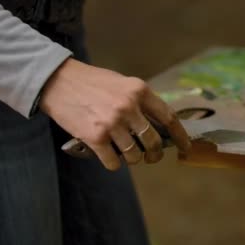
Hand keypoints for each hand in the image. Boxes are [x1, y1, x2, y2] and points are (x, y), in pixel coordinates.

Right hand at [39, 58, 190, 169]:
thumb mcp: (123, 84)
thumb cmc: (92, 82)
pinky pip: (114, 162)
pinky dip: (114, 163)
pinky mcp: (95, 138)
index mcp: (139, 91)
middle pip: (153, 142)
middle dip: (155, 154)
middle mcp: (129, 107)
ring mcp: (112, 124)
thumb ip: (141, 101)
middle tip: (151, 157)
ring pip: (134, 155)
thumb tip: (160, 124)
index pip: (169, 117)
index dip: (180, 135)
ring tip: (126, 154)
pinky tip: (110, 157)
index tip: (186, 147)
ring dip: (133, 159)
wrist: (57, 81)